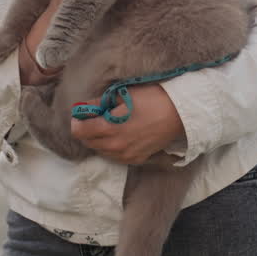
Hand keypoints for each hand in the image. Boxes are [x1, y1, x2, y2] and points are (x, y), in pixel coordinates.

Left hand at [69, 84, 185, 164]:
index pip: (79, 131)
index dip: (77, 120)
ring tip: (108, 125)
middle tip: (94, 117)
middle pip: (87, 142)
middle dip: (86, 130)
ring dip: (98, 139)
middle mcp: (114, 146)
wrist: (179, 113)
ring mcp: (126, 156)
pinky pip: (115, 156)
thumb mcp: (122, 96)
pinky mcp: (136, 159)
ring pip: (101, 151)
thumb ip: (99, 103)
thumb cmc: (151, 99)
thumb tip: (83, 107)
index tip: (81, 112)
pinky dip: (112, 147)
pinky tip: (120, 134)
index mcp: (108, 129)